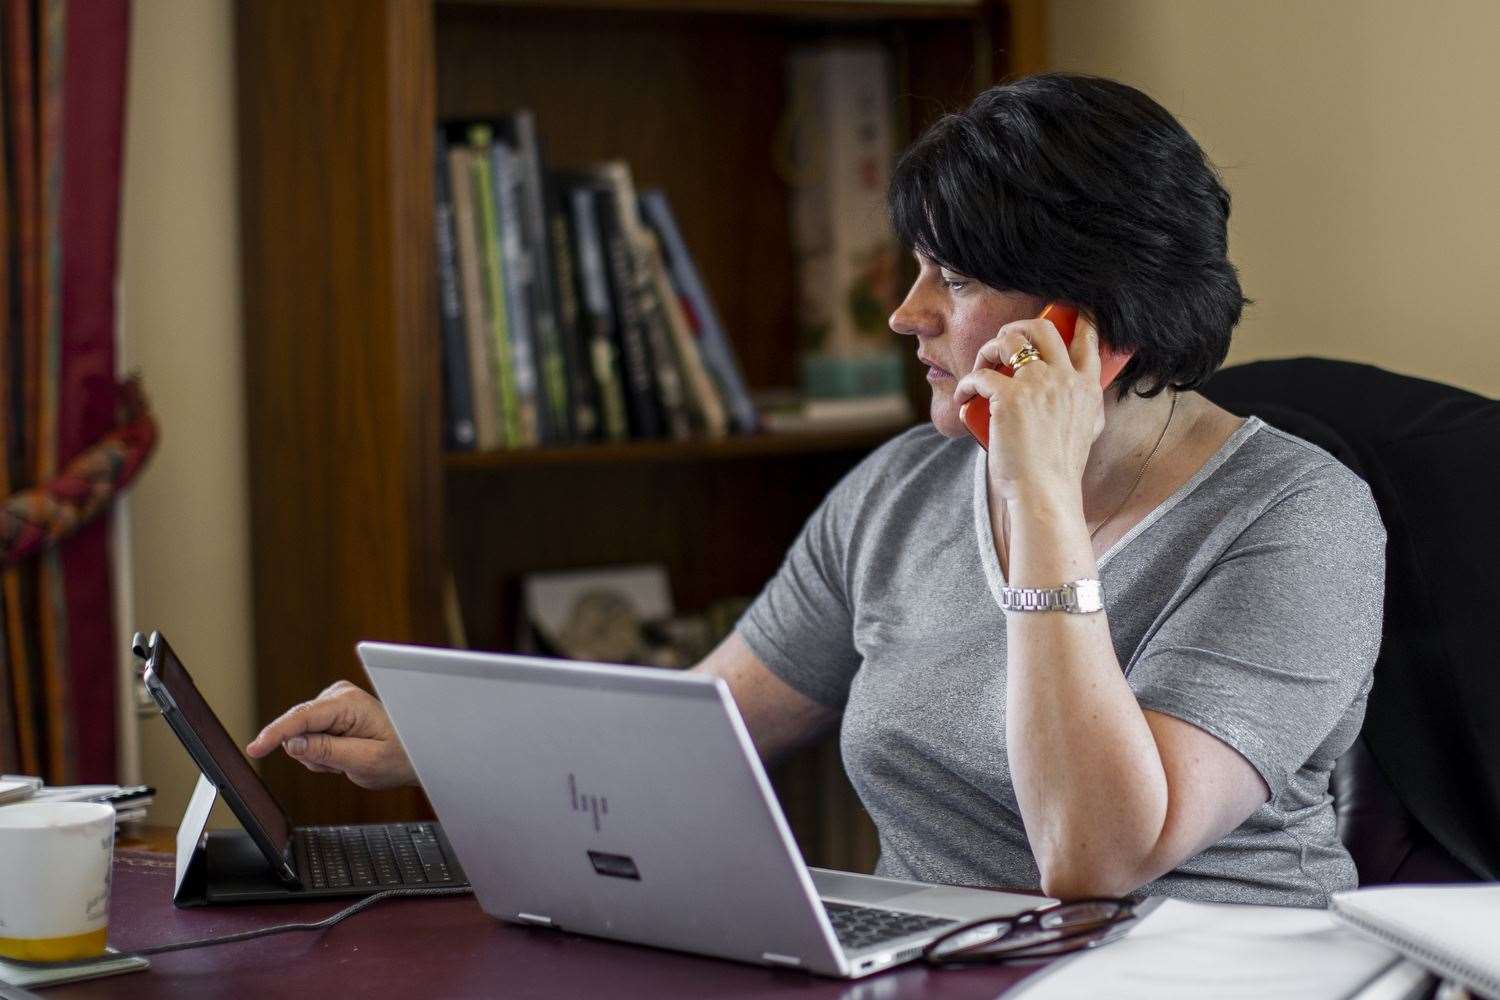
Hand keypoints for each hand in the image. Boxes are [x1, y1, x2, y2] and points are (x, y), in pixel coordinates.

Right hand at [245, 680, 416, 789]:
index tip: (256, 748)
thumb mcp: (364, 761)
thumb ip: (326, 752)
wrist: (415, 753)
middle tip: (343, 763)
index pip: (302, 718)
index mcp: (349, 703)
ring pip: (302, 737)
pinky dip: (323, 752)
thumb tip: (291, 744)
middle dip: (314, 753)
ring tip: (348, 758)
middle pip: (298, 730)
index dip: (276, 734)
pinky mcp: (330, 712)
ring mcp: (333, 702)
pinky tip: (344, 753)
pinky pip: (309, 738)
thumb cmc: (400, 756)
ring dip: (320, 755)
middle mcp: (338, 696)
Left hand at [953, 314, 1105, 502]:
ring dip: (988, 348)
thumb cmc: (1059, 469)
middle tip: (1003, 340)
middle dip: (1017, 326)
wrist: (1045, 493)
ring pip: (1008, 340)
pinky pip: (980, 375)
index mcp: (1087, 387)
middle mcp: (1065, 378)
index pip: (1087, 337)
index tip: (1061, 311)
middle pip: (1041, 328)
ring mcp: (1037, 384)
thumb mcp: (1087, 430)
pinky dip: (966, 383)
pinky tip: (964, 395)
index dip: (1075, 317)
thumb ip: (1086, 406)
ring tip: (981, 367)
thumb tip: (1083, 393)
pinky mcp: (1008, 397)